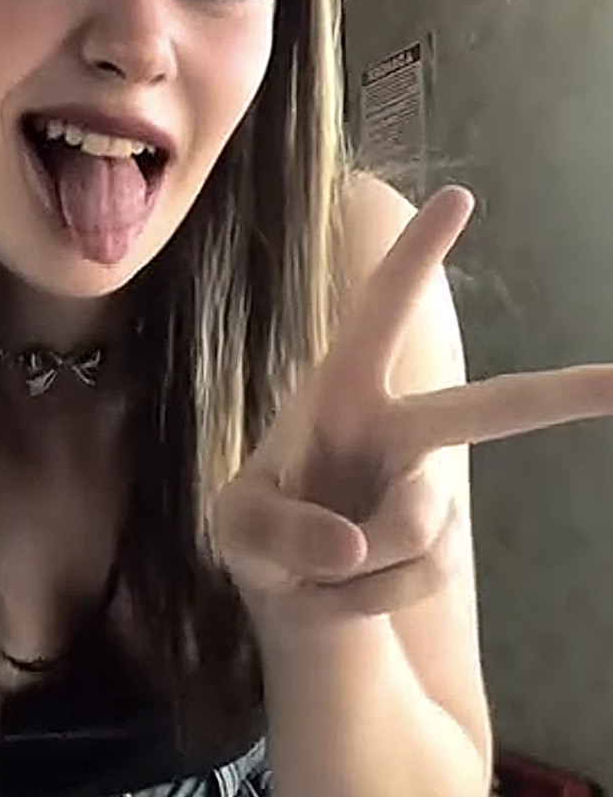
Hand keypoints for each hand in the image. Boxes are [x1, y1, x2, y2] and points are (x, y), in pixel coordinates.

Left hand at [216, 186, 612, 623]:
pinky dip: (365, 600)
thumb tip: (356, 546)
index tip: (457, 196)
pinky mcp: (443, 542)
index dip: (415, 258)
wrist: (289, 590)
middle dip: (562, 393)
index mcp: (343, 393)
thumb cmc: (257, 529)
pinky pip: (415, 575)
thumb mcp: (234, 529)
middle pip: (490, 410)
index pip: (377, 314)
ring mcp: (430, 485)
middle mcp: (401, 428)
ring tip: (311, 573)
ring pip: (412, 526)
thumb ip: (278, 531)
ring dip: (351, 567)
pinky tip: (339, 591)